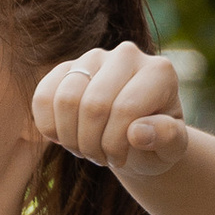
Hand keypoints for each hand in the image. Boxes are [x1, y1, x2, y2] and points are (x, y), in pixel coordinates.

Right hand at [31, 42, 191, 181]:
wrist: (134, 138)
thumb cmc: (156, 143)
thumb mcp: (172, 149)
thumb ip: (167, 139)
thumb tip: (137, 133)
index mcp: (159, 71)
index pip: (125, 109)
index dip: (115, 145)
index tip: (120, 160)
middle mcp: (127, 54)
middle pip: (93, 105)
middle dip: (91, 144)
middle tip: (100, 159)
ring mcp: (94, 57)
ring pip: (65, 99)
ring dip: (71, 138)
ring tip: (86, 150)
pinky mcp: (66, 67)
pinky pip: (43, 96)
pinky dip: (49, 126)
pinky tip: (65, 137)